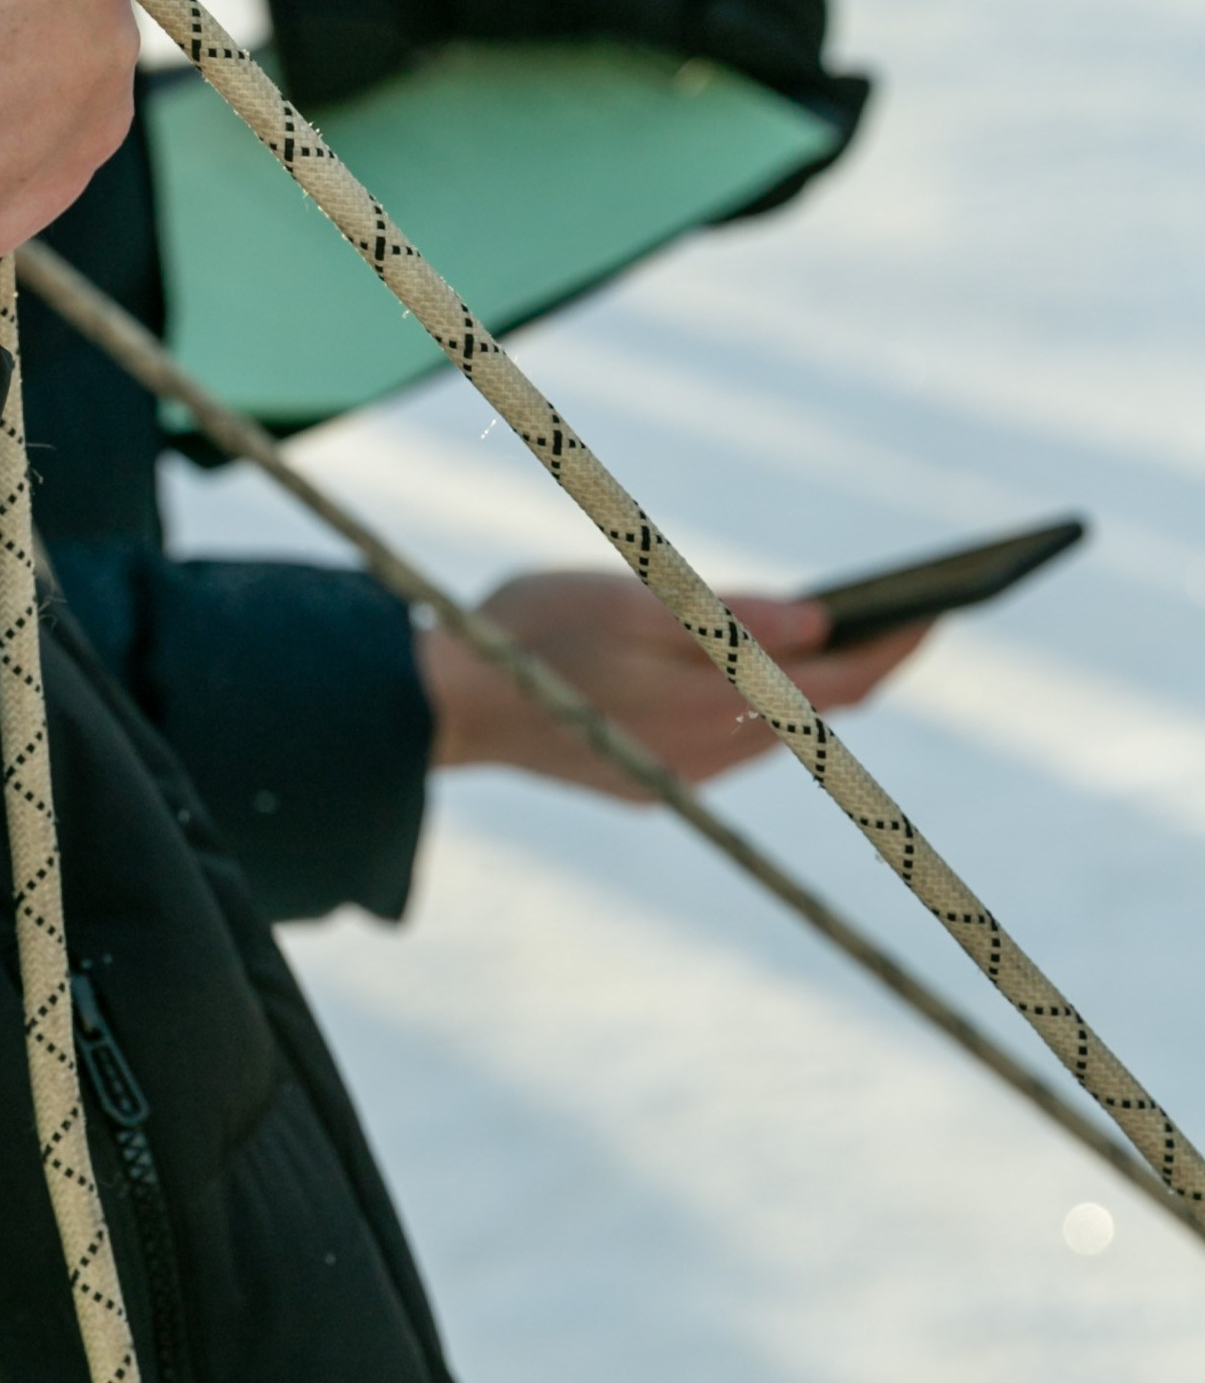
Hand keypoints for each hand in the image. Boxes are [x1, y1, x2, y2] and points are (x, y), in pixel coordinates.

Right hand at [418, 567, 929, 793]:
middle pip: (814, 710)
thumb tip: (820, 621)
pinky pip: (724, 744)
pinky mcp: (644, 782)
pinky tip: (746, 676)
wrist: (442, 705)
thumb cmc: (531, 633)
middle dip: (864, 660)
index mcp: (714, 705)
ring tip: (839, 636)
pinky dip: (755, 706)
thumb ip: (727, 617)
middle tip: (905, 614)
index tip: (940, 607)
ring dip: (809, 685)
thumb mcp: (630, 600)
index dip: (895, 645)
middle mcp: (708, 754)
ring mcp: (675, 775)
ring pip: (772, 730)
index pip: (839, 681)